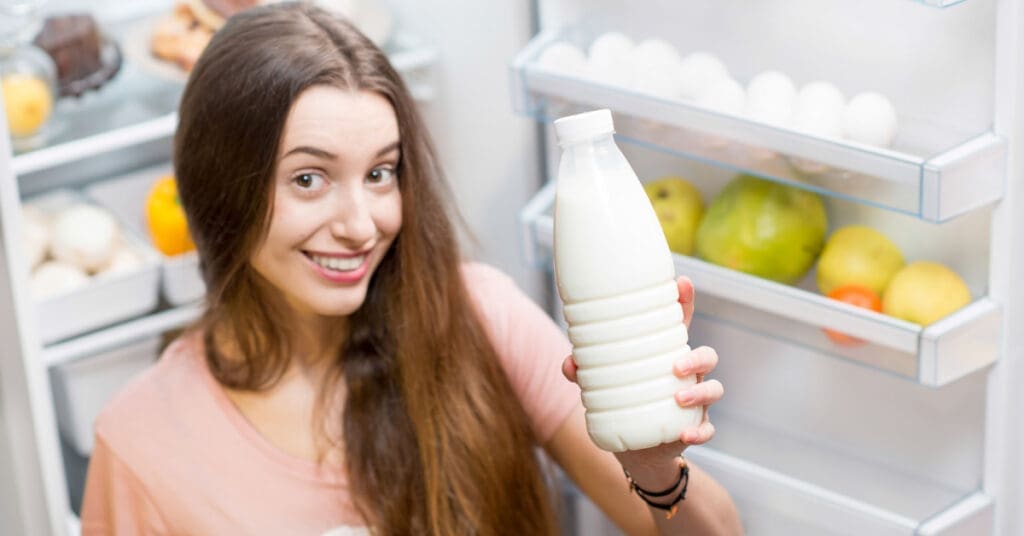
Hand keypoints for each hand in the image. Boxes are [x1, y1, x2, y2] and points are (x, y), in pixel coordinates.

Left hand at [561, 277, 723, 481]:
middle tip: (676, 366)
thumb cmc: (622, 404)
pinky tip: (687, 436)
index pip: (680, 324)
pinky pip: (708, 429)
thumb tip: (570, 363)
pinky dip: (701, 432)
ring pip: (714, 388)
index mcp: (665, 356)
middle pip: (707, 356)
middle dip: (697, 357)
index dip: (684, 301)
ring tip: (679, 399)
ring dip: (701, 393)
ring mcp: (695, 402)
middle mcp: (686, 375)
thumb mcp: (600, 387)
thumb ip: (584, 373)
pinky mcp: (695, 428)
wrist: (636, 453)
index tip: (683, 282)